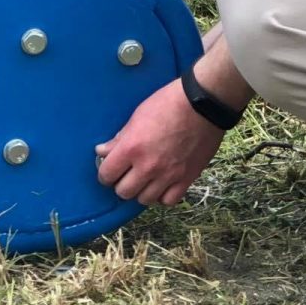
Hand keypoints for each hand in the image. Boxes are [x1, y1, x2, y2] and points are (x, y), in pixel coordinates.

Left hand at [95, 77, 225, 204]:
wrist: (202, 104)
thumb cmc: (167, 103)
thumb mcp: (137, 115)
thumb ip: (120, 138)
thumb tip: (102, 151)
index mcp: (132, 148)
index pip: (107, 175)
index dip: (105, 173)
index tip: (110, 168)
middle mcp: (148, 167)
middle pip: (124, 192)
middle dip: (121, 183)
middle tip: (126, 173)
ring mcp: (168, 176)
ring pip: (144, 200)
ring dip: (141, 191)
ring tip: (144, 179)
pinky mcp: (186, 179)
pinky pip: (168, 201)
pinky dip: (162, 195)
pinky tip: (161, 184)